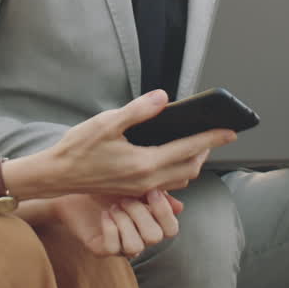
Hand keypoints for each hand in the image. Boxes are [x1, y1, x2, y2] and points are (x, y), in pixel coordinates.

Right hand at [43, 90, 236, 196]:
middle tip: (216, 132)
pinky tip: (173, 155)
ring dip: (193, 161)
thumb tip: (164, 98)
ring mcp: (141, 188)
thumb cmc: (79, 147)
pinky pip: (166, 183)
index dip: (212, 138)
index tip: (231, 129)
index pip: (189, 149)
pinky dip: (178, 170)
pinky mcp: (135, 190)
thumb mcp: (107, 122)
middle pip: (191, 167)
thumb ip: (138, 110)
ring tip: (197, 141)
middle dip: (207, 150)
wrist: (57, 175)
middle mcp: (147, 180)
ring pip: (180, 178)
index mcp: (144, 163)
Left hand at [51, 190, 182, 257]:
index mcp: (150, 221)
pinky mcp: (101, 249)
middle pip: (155, 237)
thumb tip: (179, 207)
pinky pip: (113, 248)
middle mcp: (139, 237)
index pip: (171, 229)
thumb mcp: (134, 183)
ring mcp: (120, 245)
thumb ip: (157, 192)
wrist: (73, 186)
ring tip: (114, 207)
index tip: (151, 192)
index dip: (164, 212)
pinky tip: (105, 214)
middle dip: (140, 214)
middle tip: (125, 198)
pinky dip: (110, 228)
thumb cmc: (107, 184)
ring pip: (135, 246)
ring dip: (125, 222)